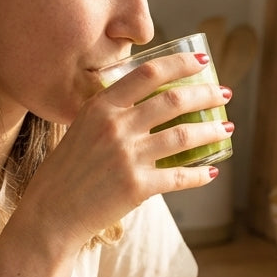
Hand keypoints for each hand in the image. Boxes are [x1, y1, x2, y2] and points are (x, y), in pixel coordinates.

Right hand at [19, 53, 230, 251]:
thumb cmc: (66, 172)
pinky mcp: (137, 186)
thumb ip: (111, 114)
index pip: (148, 74)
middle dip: (205, 95)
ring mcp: (127, 157)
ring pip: (183, 136)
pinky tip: (211, 172)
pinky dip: (199, 175)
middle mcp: (115, 127)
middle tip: (223, 95)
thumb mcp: (81, 129)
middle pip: (173, 101)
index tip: (201, 62)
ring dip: (210, 130)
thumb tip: (149, 103)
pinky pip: (179, 176)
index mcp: (100, 107)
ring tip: (226, 128)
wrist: (51, 214)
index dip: (179, 64)